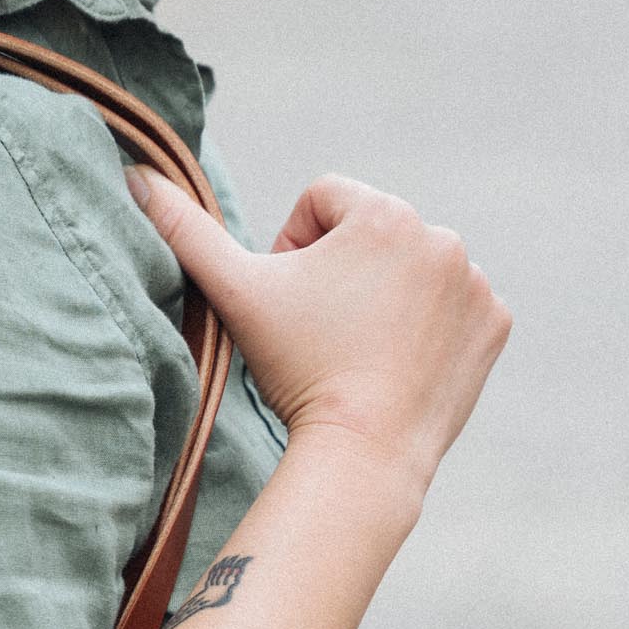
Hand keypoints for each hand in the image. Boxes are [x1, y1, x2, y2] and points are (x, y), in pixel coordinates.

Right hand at [127, 167, 509, 511]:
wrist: (364, 453)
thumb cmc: (298, 367)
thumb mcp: (235, 292)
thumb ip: (184, 229)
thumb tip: (135, 176)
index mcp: (383, 212)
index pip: (322, 202)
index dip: (293, 248)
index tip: (292, 302)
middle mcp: (441, 235)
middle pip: (369, 235)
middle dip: (341, 272)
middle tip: (323, 332)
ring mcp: (474, 282)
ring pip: (410, 269)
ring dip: (384, 294)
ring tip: (360, 348)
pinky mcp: (493, 322)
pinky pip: (452, 306)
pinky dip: (427, 327)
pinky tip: (399, 362)